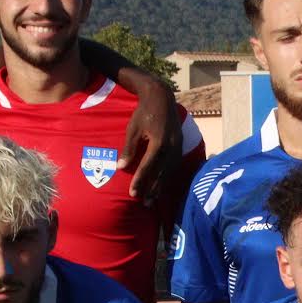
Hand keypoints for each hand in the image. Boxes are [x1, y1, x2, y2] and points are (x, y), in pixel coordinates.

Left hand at [121, 87, 182, 203]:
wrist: (162, 99)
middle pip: (161, 173)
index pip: (147, 167)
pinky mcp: (181, 146)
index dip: (139, 181)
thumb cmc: (143, 113)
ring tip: (153, 199)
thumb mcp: (132, 129)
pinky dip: (168, 177)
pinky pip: (174, 166)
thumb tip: (121, 168)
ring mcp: (178, 147)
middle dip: (152, 189)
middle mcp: (171, 147)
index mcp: (158, 142)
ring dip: (161, 186)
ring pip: (169, 172)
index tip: (132, 193)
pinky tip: (162, 185)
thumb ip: (129, 149)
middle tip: (144, 203)